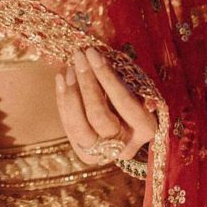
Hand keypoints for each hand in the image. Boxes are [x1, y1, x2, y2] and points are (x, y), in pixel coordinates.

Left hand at [55, 46, 157, 164]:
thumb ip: (123, 77)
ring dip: (71, 95)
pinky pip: (69, 128)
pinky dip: (63, 101)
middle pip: (99, 117)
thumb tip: (98, 59)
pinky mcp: (85, 154)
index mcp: (146, 128)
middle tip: (79, 57)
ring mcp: (103, 153)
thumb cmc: (136, 97)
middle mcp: (125, 145)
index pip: (124, 102)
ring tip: (69, 69)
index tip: (92, 53)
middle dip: (86, 83)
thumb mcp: (138, 86)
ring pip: (80, 128)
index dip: (106, 76)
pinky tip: (60, 78)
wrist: (129, 125)